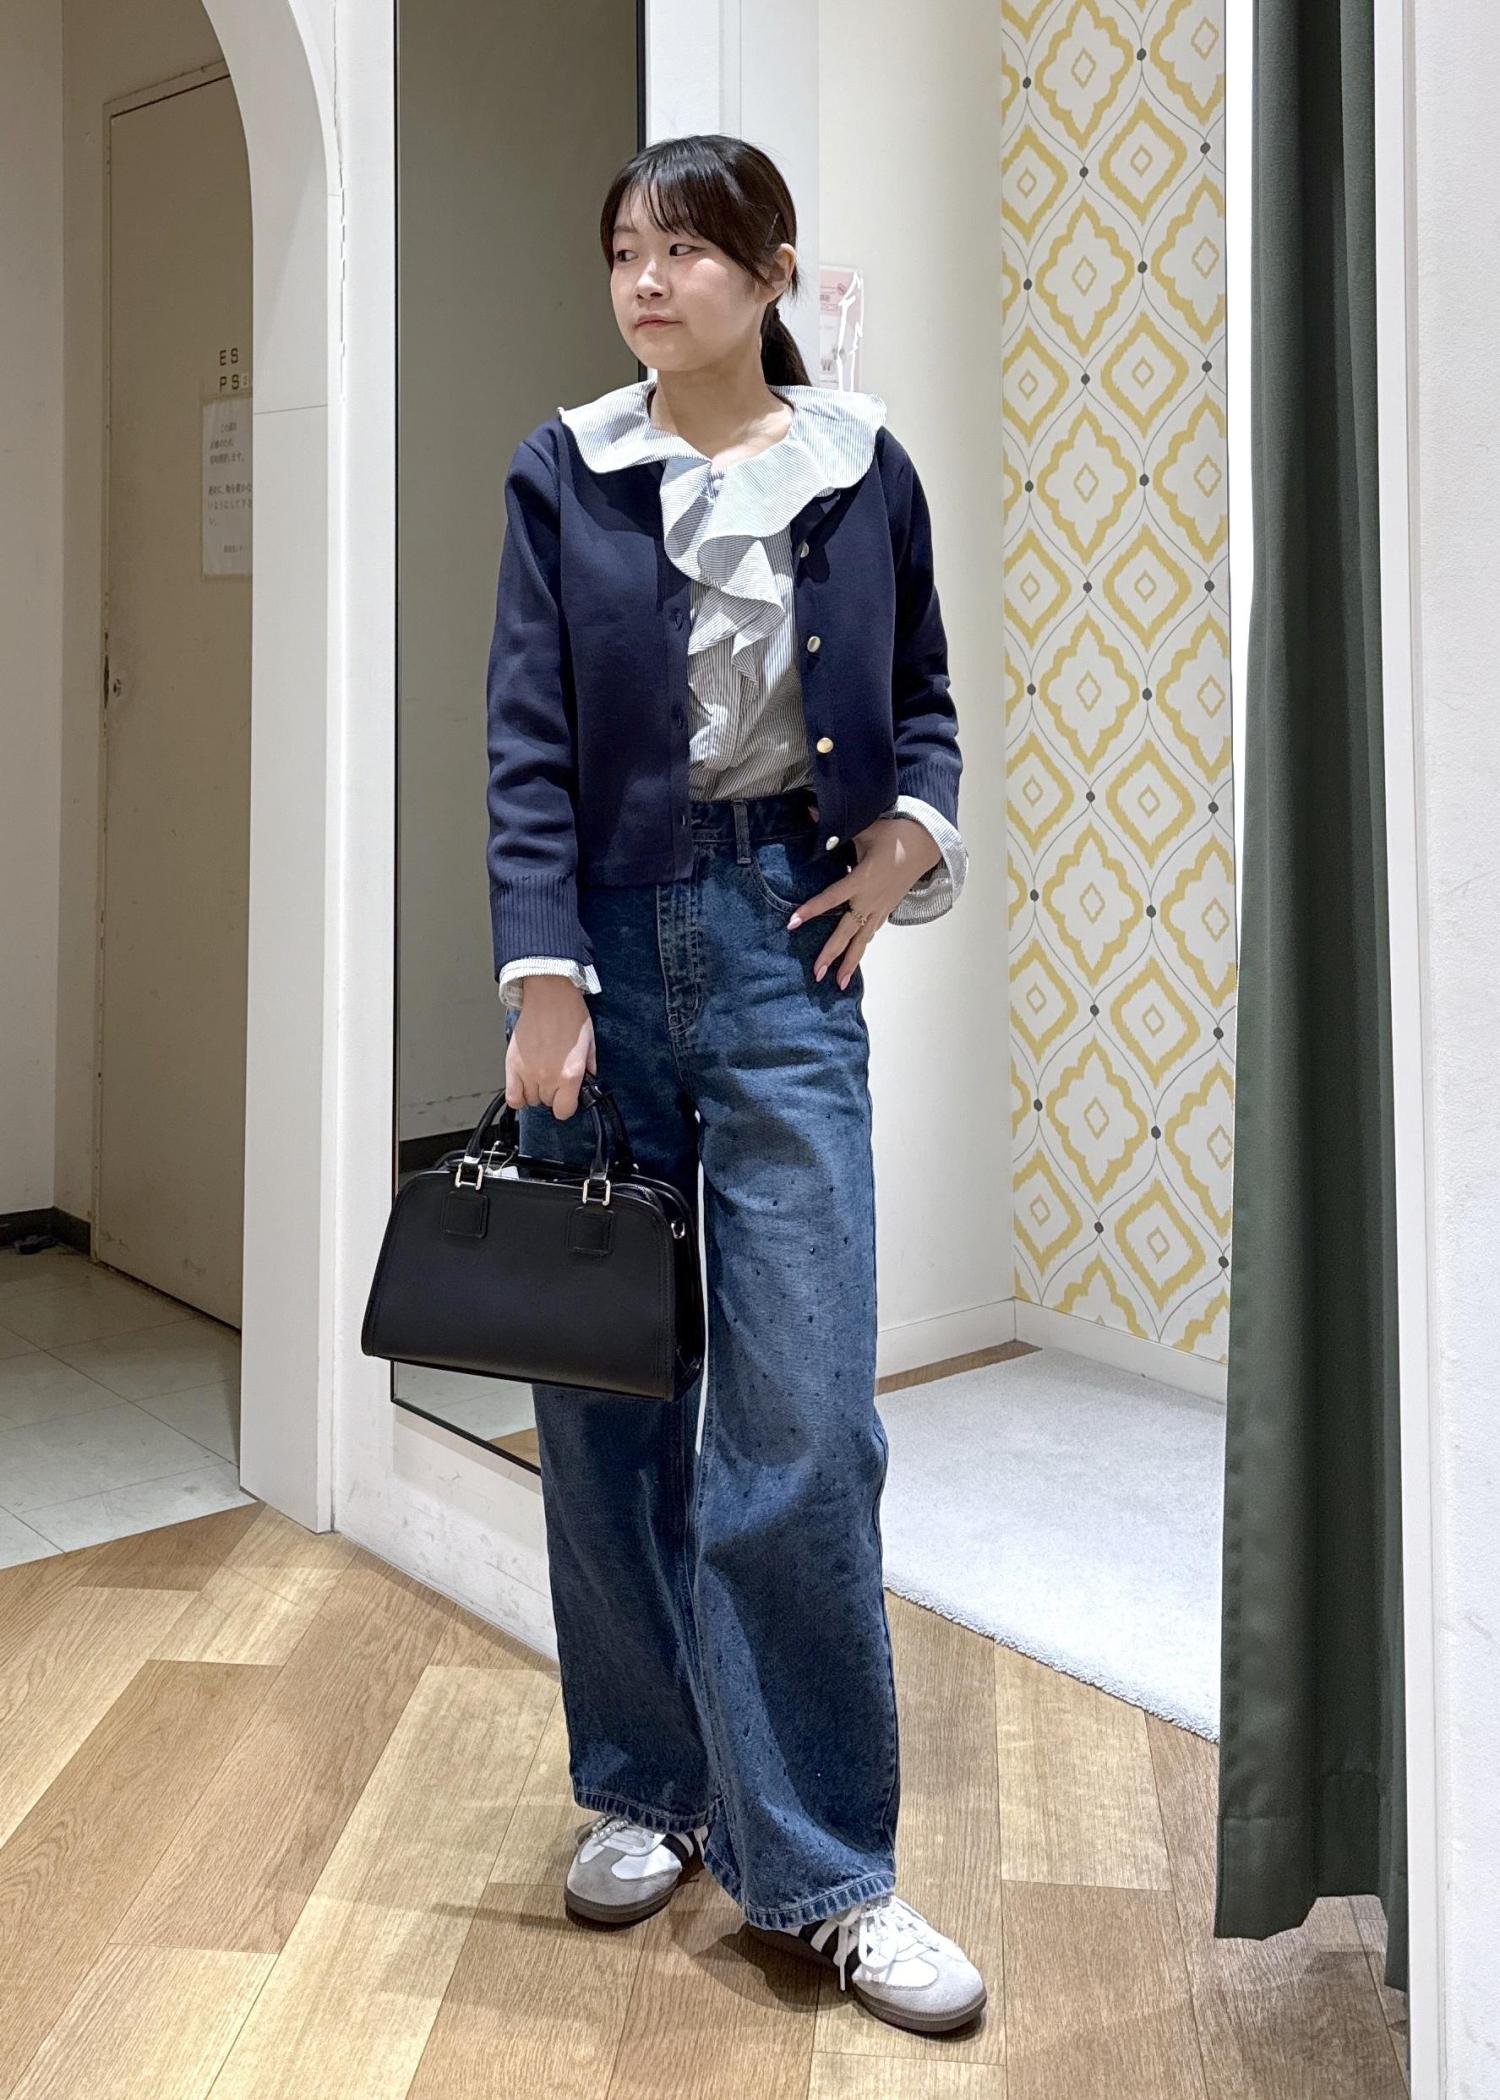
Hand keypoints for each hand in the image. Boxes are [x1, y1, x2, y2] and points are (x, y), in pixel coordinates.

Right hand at [505, 977, 597, 1118]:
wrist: (550, 996)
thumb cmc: (570, 1015)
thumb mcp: (590, 1045)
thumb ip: (588, 1069)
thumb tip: (586, 1083)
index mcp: (570, 1074)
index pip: (564, 1111)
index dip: (567, 1106)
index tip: (567, 1098)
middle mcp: (548, 1077)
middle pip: (547, 1104)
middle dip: (552, 1094)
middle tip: (555, 1078)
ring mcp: (528, 1072)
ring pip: (530, 1101)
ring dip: (535, 1092)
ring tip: (540, 1076)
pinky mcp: (512, 1064)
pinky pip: (512, 1097)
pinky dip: (517, 1096)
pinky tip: (524, 1086)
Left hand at [786, 812, 943, 988]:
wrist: (926, 844)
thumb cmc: (895, 835)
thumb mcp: (865, 827)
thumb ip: (836, 827)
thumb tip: (807, 809)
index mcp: (863, 879)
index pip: (832, 899)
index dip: (812, 910)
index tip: (793, 923)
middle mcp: (870, 900)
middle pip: (847, 932)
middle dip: (831, 953)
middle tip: (817, 972)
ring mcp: (880, 908)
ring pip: (862, 940)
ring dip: (849, 962)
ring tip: (838, 984)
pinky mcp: (886, 910)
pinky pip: (871, 933)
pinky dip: (861, 949)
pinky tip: (852, 964)